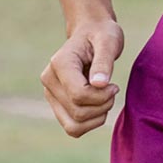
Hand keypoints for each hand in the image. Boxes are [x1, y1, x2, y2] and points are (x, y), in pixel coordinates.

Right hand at [39, 18, 125, 137]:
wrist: (91, 34)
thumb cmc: (102, 36)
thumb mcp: (109, 42)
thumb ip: (104, 62)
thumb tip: (99, 84)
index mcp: (59, 63)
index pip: (78, 95)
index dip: (102, 97)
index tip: (114, 85)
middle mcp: (49, 80)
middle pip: (77, 112)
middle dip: (102, 106)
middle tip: (113, 90)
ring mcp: (50, 94)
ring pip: (73, 126)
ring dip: (96, 118)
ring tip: (105, 99)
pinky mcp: (56, 104)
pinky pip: (73, 128)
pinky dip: (90, 123)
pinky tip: (99, 106)